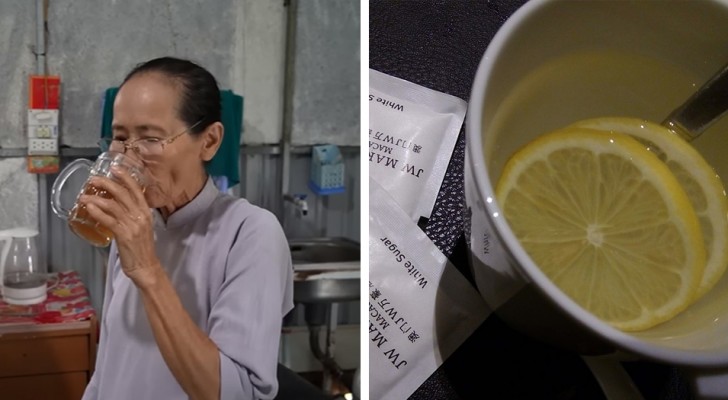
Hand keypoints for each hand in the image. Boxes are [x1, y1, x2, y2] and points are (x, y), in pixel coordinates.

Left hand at [79, 166, 160, 287]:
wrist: (145, 267)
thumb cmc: (141, 249)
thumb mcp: (140, 228)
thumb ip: (130, 217)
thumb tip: (114, 209)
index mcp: (146, 213)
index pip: (137, 190)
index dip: (125, 177)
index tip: (115, 168)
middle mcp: (141, 216)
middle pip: (123, 193)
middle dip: (107, 183)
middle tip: (94, 179)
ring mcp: (133, 225)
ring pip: (113, 205)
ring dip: (96, 199)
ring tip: (84, 196)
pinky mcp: (124, 235)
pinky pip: (108, 220)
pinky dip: (97, 212)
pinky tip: (89, 208)